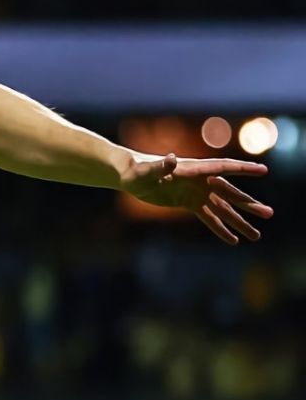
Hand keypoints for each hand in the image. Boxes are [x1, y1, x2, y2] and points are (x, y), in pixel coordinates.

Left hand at [121, 153, 273, 244]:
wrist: (130, 176)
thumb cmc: (137, 170)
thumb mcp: (146, 170)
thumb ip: (159, 166)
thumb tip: (171, 158)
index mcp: (193, 169)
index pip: (223, 168)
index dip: (243, 169)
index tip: (263, 171)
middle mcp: (199, 181)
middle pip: (229, 193)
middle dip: (248, 204)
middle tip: (269, 214)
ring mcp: (195, 193)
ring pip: (223, 208)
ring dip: (239, 220)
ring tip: (257, 235)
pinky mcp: (188, 203)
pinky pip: (208, 217)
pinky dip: (220, 228)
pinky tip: (233, 240)